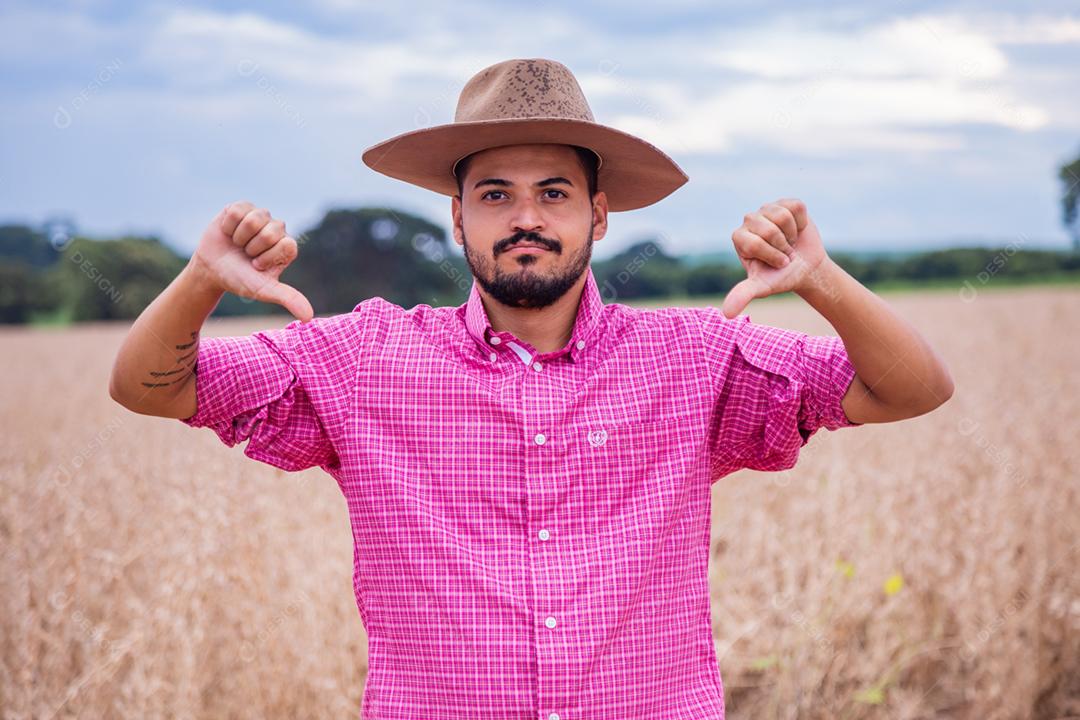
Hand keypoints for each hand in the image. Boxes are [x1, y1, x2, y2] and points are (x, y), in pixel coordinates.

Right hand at [190, 201, 313, 321]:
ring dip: (240, 236)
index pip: (286, 245)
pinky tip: (228, 233)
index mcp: (287, 247)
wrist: (211, 271)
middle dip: (252, 248)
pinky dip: (228, 226)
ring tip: (238, 245)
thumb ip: (288, 298)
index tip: (257, 266)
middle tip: (246, 255)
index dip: (267, 257)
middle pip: (271, 232)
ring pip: (254, 219)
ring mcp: (260, 217)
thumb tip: (308, 318)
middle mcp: (277, 230)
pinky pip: (238, 210)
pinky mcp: (242, 207)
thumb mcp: (264, 291)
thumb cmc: (240, 280)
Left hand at [720, 198, 828, 318]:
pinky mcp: (786, 203)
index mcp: (739, 238)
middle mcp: (749, 221)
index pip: (755, 242)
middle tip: (783, 254)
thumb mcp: (762, 287)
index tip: (776, 263)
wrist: (805, 269)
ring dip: (792, 235)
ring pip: (783, 216)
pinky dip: (802, 223)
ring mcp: (767, 209)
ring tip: (789, 242)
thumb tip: (727, 314)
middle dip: (782, 247)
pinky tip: (797, 230)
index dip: (772, 256)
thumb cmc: (780, 277)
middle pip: (769, 229)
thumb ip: (742, 295)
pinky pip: (796, 208)